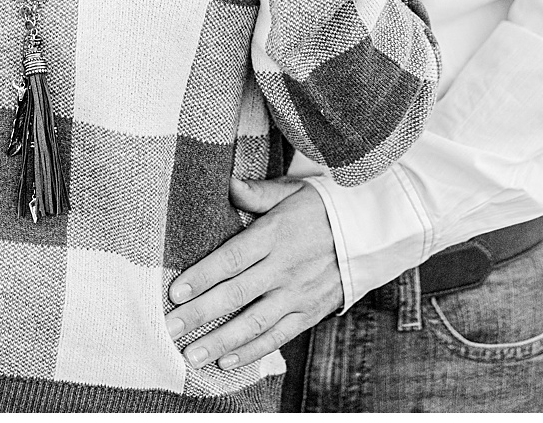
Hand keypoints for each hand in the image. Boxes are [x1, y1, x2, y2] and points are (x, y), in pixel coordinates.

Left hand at [163, 178, 341, 371]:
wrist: (373, 229)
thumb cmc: (324, 206)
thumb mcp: (294, 190)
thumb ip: (258, 193)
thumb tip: (226, 182)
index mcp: (278, 233)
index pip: (234, 258)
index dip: (204, 276)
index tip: (176, 292)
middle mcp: (287, 266)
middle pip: (237, 293)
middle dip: (201, 313)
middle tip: (169, 329)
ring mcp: (300, 292)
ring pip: (256, 321)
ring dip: (222, 340)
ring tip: (192, 354)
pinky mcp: (311, 310)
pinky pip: (280, 334)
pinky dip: (254, 350)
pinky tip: (228, 360)